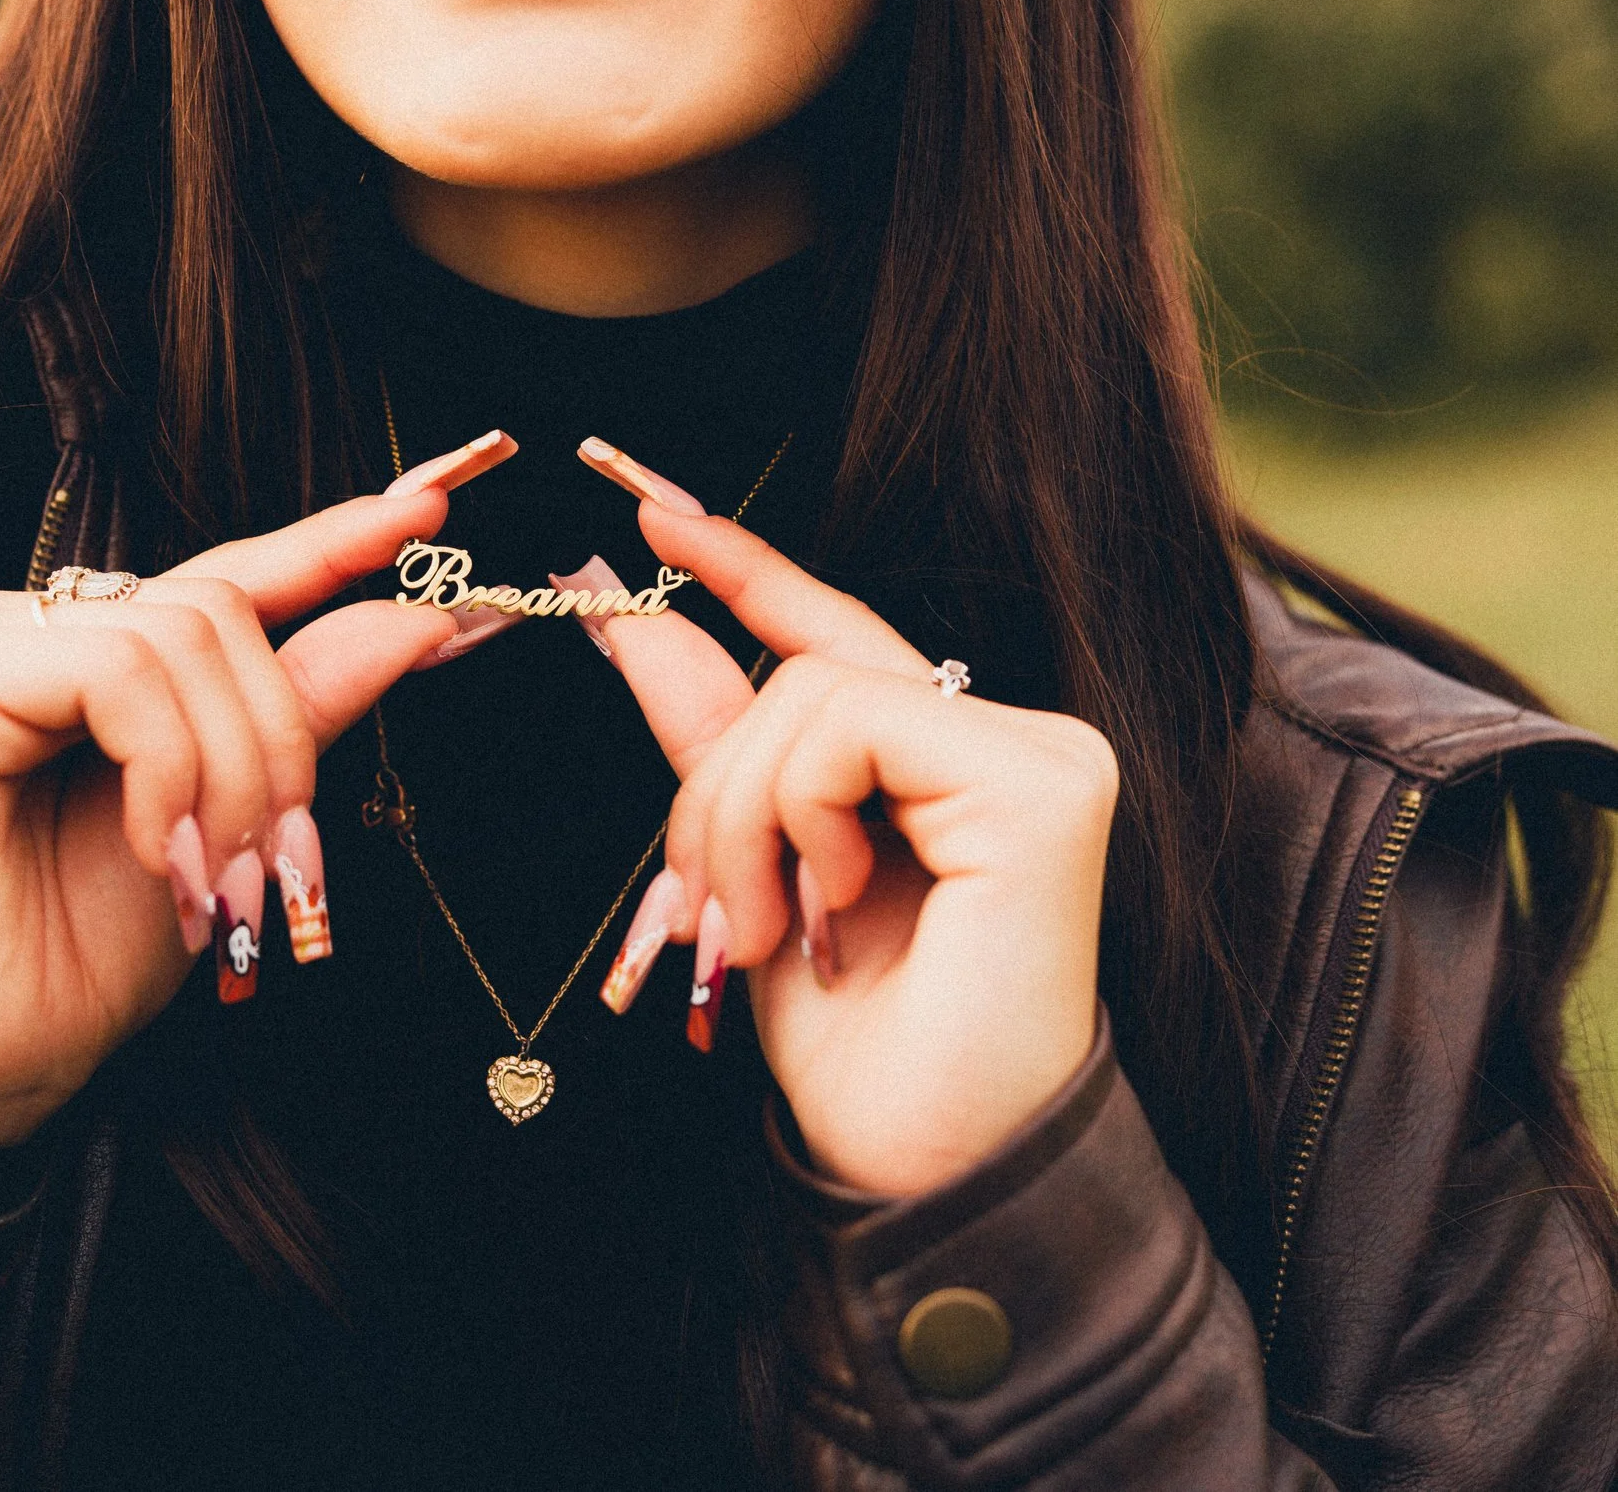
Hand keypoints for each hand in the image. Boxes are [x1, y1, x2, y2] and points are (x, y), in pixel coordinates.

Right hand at [0, 442, 510, 1146]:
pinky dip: (166, 770)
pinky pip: (117, 669)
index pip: (227, 578)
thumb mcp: (230, 826)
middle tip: (283, 873)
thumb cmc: (78, 963)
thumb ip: (304, 714)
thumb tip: (420, 618)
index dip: (330, 543)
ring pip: (180, 635)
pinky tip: (155, 854)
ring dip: (231, 775)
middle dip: (281, 745)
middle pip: (220, 610)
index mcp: (93, 661)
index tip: (436, 505)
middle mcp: (27, 629)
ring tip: (215, 884)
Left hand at [593, 496, 1112, 1196]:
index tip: (649, 511)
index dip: (743, 572)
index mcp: (946, 769)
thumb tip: (634, 622)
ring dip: (744, 820)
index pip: (833, 641)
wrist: (923, 1168)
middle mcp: (1014, 743)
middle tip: (716, 914)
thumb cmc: (859, 1050)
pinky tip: (839, 902)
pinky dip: (801, 813)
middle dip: (714, 793)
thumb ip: (712, 745)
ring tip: (769, 931)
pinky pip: (852, 724)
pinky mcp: (1043, 781)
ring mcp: (1042, 755)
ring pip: (811, 695)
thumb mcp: (755, 875)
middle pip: (797, 677)